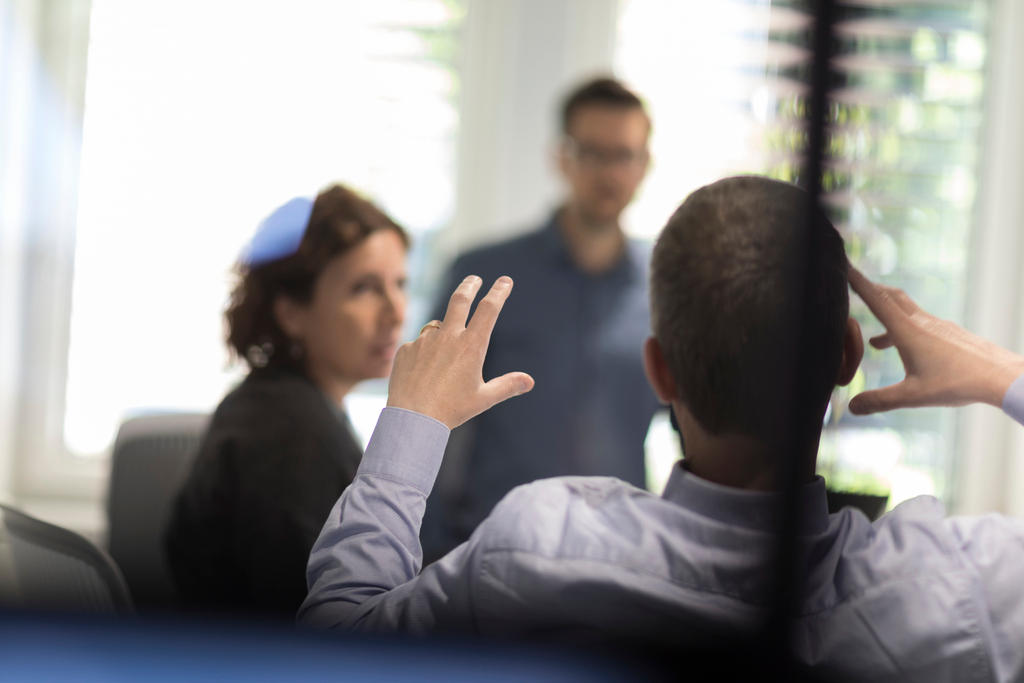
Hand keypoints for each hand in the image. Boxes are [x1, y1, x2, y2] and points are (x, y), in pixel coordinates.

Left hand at [386, 275, 534, 428]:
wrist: (413, 419)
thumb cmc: (451, 410)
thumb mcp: (483, 399)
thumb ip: (507, 386)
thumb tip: (529, 381)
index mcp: (471, 345)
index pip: (489, 309)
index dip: (499, 291)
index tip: (505, 280)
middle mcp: (448, 337)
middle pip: (460, 299)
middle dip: (469, 285)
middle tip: (474, 279)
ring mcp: (425, 340)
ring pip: (437, 326)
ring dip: (444, 333)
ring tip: (444, 361)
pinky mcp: (407, 349)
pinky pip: (418, 345)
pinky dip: (424, 353)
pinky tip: (424, 374)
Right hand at [847, 267, 1023, 413]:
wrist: (1001, 376)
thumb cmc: (957, 383)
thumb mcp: (913, 396)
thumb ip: (880, 401)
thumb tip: (852, 407)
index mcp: (907, 332)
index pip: (876, 301)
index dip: (857, 283)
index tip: (845, 266)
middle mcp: (922, 323)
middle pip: (892, 297)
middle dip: (873, 290)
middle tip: (857, 286)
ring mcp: (939, 326)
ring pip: (907, 313)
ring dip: (888, 318)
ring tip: (875, 342)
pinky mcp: (951, 334)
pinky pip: (922, 325)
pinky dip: (906, 332)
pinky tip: (911, 354)